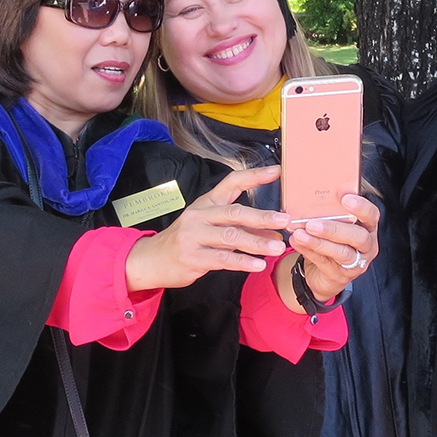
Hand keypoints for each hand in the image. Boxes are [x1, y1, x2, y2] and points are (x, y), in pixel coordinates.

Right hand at [125, 166, 289, 290]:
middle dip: (262, 216)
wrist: (150, 260)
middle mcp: (200, 215)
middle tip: (285, 220)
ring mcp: (194, 236)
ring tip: (278, 247)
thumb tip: (275, 231)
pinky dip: (243, 262)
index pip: (232, 182)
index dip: (254, 176)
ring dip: (257, 242)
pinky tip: (258, 265)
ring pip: (231, 236)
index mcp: (207, 202)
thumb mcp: (211, 228)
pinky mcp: (193, 257)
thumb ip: (241, 227)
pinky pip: (222, 259)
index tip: (277, 171)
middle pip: (235, 212)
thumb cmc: (186, 241)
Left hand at [288, 194, 379, 301]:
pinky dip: (309, 251)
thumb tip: (308, 193)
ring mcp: (356, 264)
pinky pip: (324, 263)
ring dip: (319, 242)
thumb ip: (329, 211)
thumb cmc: (331, 240)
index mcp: (367, 227)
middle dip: (334, 229)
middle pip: (358, 237)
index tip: (344, 198)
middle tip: (312, 223)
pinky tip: (296, 242)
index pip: (372, 215)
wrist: (323, 272)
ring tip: (300, 234)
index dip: (361, 207)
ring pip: (341, 253)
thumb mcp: (334, 223)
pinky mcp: (340, 277)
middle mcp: (366, 246)